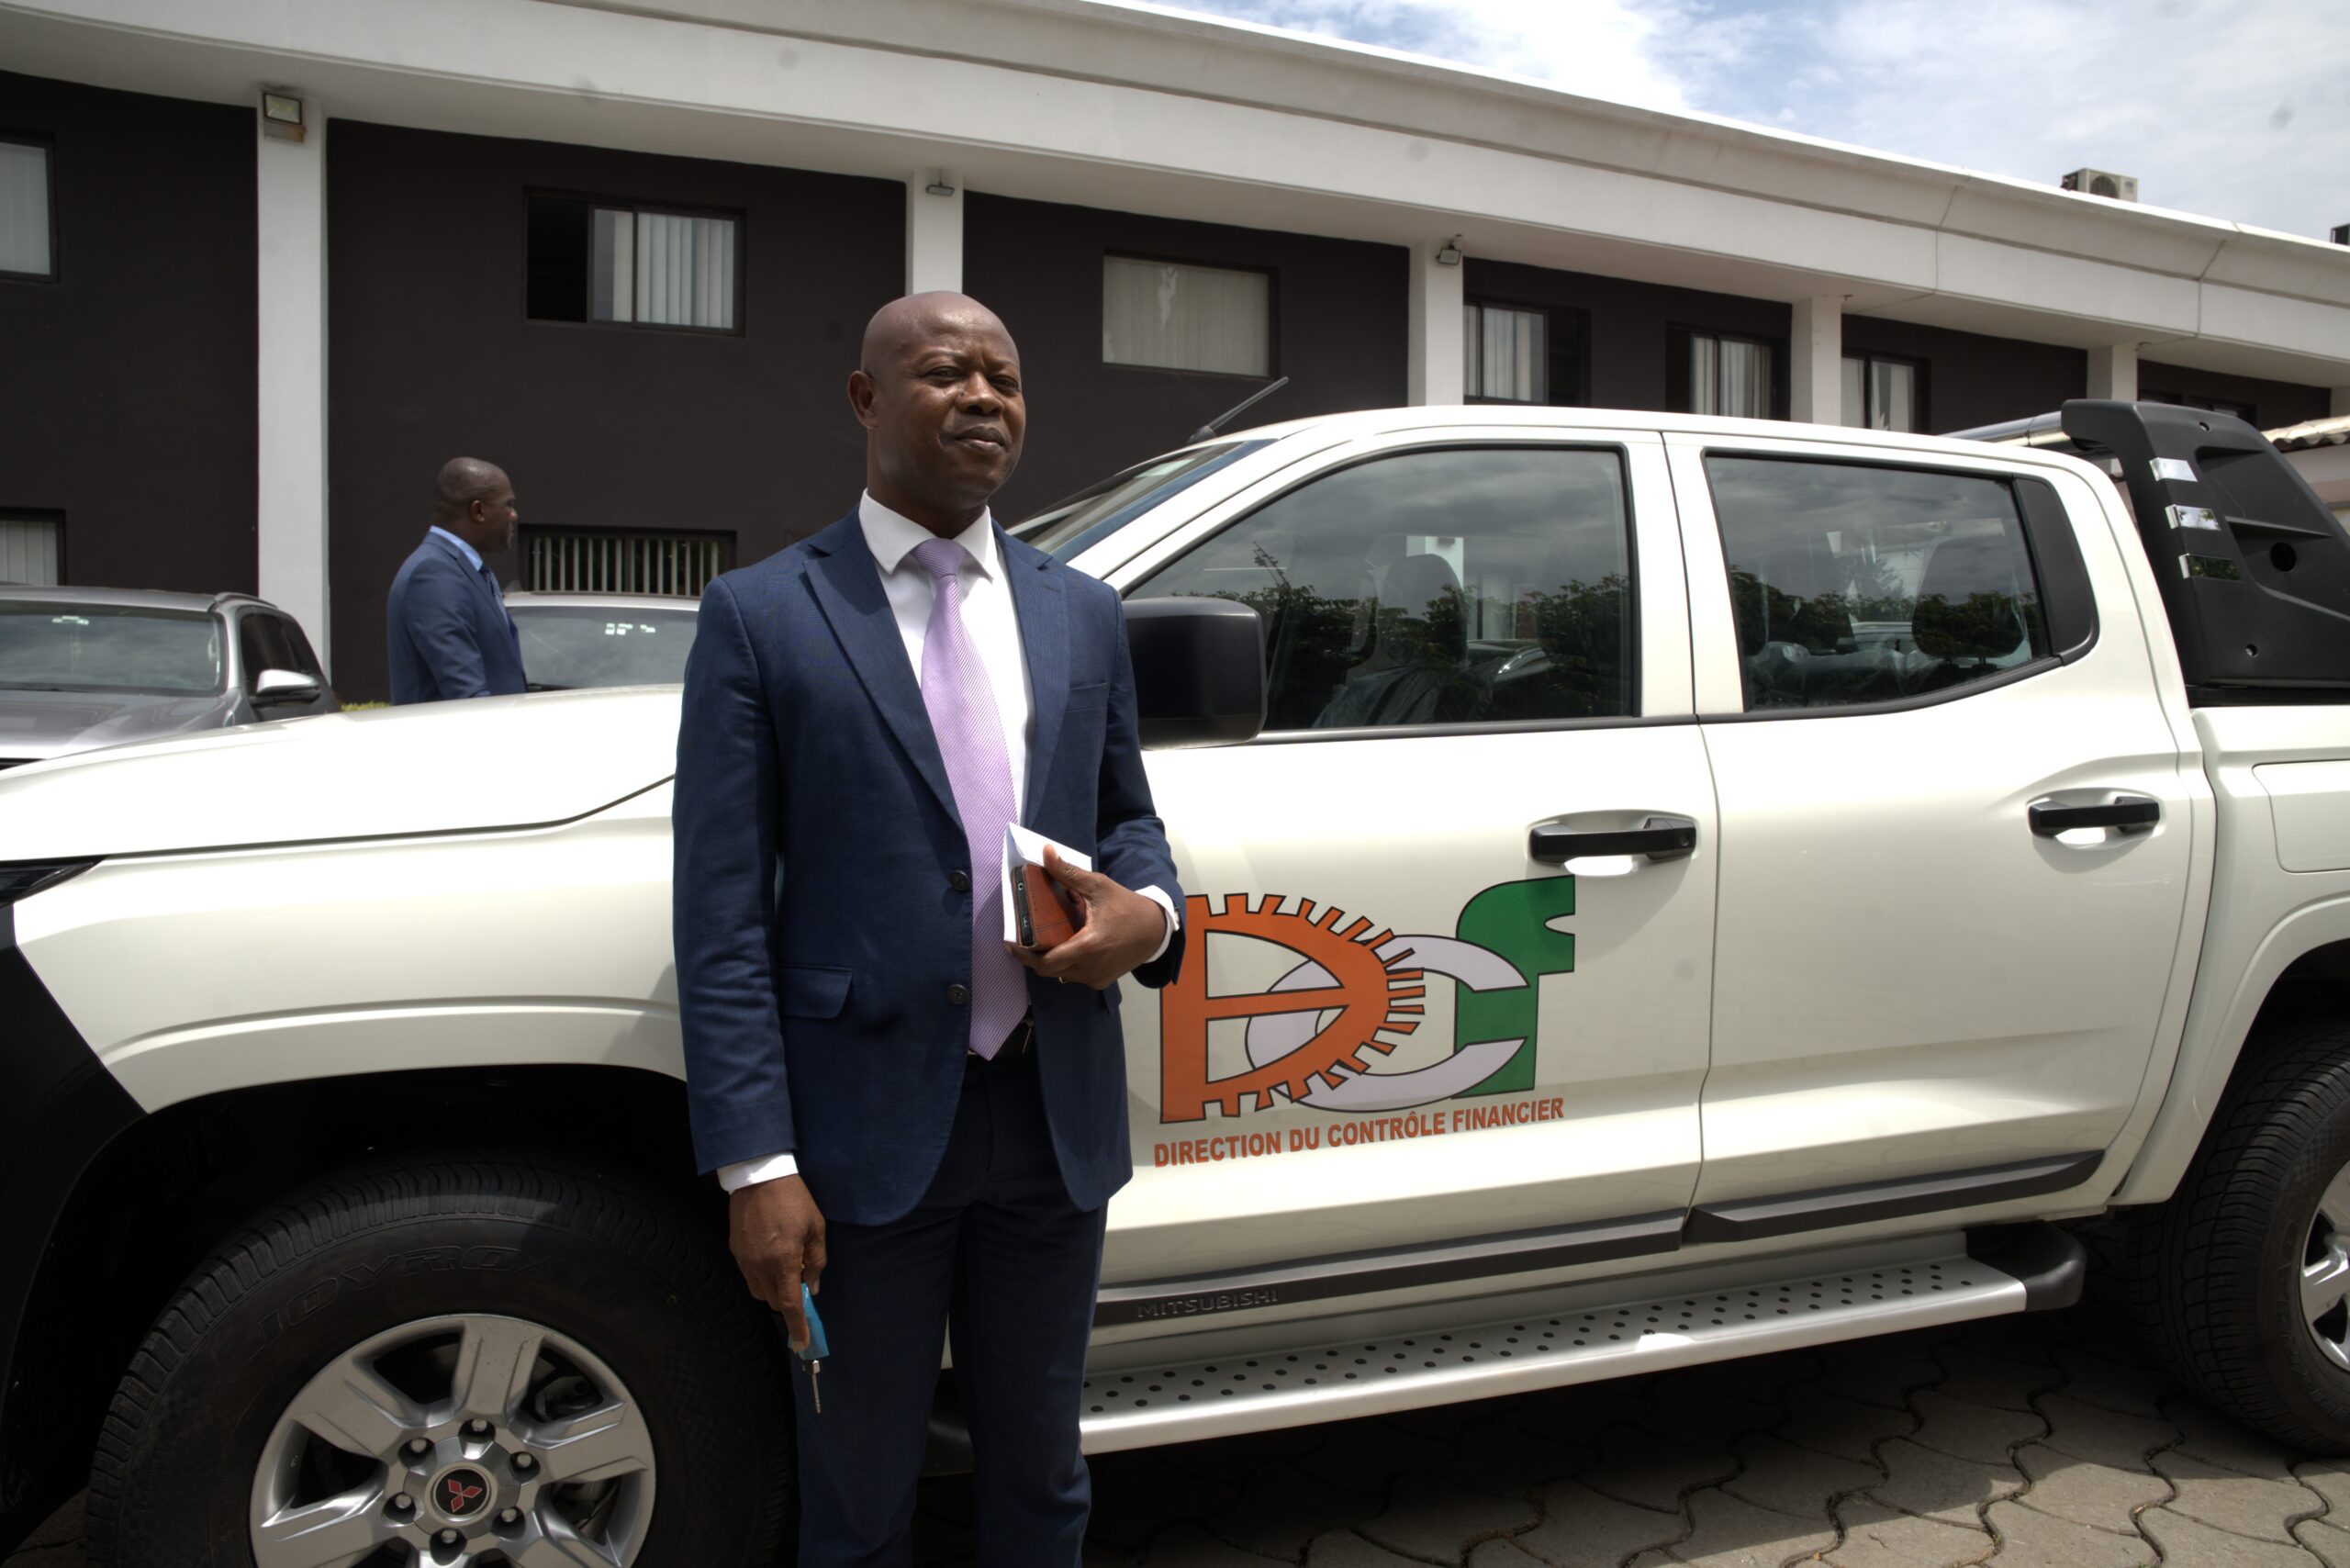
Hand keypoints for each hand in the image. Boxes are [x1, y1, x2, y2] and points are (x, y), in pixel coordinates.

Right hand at [729, 1174, 826, 1351]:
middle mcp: (759, 1265)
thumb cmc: (793, 1199)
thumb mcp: (816, 1228)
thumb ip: (816, 1261)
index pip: (788, 1305)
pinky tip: (772, 1258)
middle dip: (787, 1303)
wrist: (759, 1176)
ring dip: (773, 1289)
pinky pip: (749, 1275)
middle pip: (772, 1301)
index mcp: (782, 1261)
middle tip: (801, 1285)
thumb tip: (812, 1286)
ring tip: (786, 1267)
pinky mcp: (735, 1250)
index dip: (796, 1326)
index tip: (802, 1343)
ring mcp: (744, 1259)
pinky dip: (762, 1276)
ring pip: (758, 1291)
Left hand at [1007, 845, 1164, 989]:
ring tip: (1046, 940)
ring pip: (1061, 974)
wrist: (1155, 930)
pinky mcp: (1102, 981)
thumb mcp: (1098, 886)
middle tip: (1022, 942)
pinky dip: (1067, 965)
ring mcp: (1096, 978)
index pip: (1046, 962)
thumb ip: (1068, 873)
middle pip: (1048, 970)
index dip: (1024, 956)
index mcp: (1088, 946)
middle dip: (1033, 958)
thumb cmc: (1126, 907)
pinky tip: (1067, 947)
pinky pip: (1075, 976)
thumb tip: (1046, 852)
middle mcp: (1090, 968)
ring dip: (1051, 960)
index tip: (1010, 945)